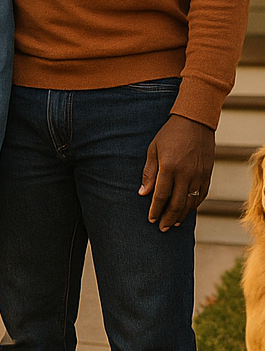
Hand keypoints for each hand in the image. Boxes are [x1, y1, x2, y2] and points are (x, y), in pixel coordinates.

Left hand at [139, 114, 214, 230]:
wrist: (195, 122)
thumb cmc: (170, 134)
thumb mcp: (154, 149)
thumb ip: (149, 172)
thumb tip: (142, 193)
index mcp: (169, 166)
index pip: (161, 195)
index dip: (155, 209)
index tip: (151, 219)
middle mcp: (185, 173)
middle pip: (177, 203)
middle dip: (168, 218)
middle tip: (162, 227)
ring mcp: (199, 175)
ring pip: (190, 203)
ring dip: (181, 215)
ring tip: (172, 223)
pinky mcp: (207, 175)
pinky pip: (201, 196)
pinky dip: (194, 206)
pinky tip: (186, 211)